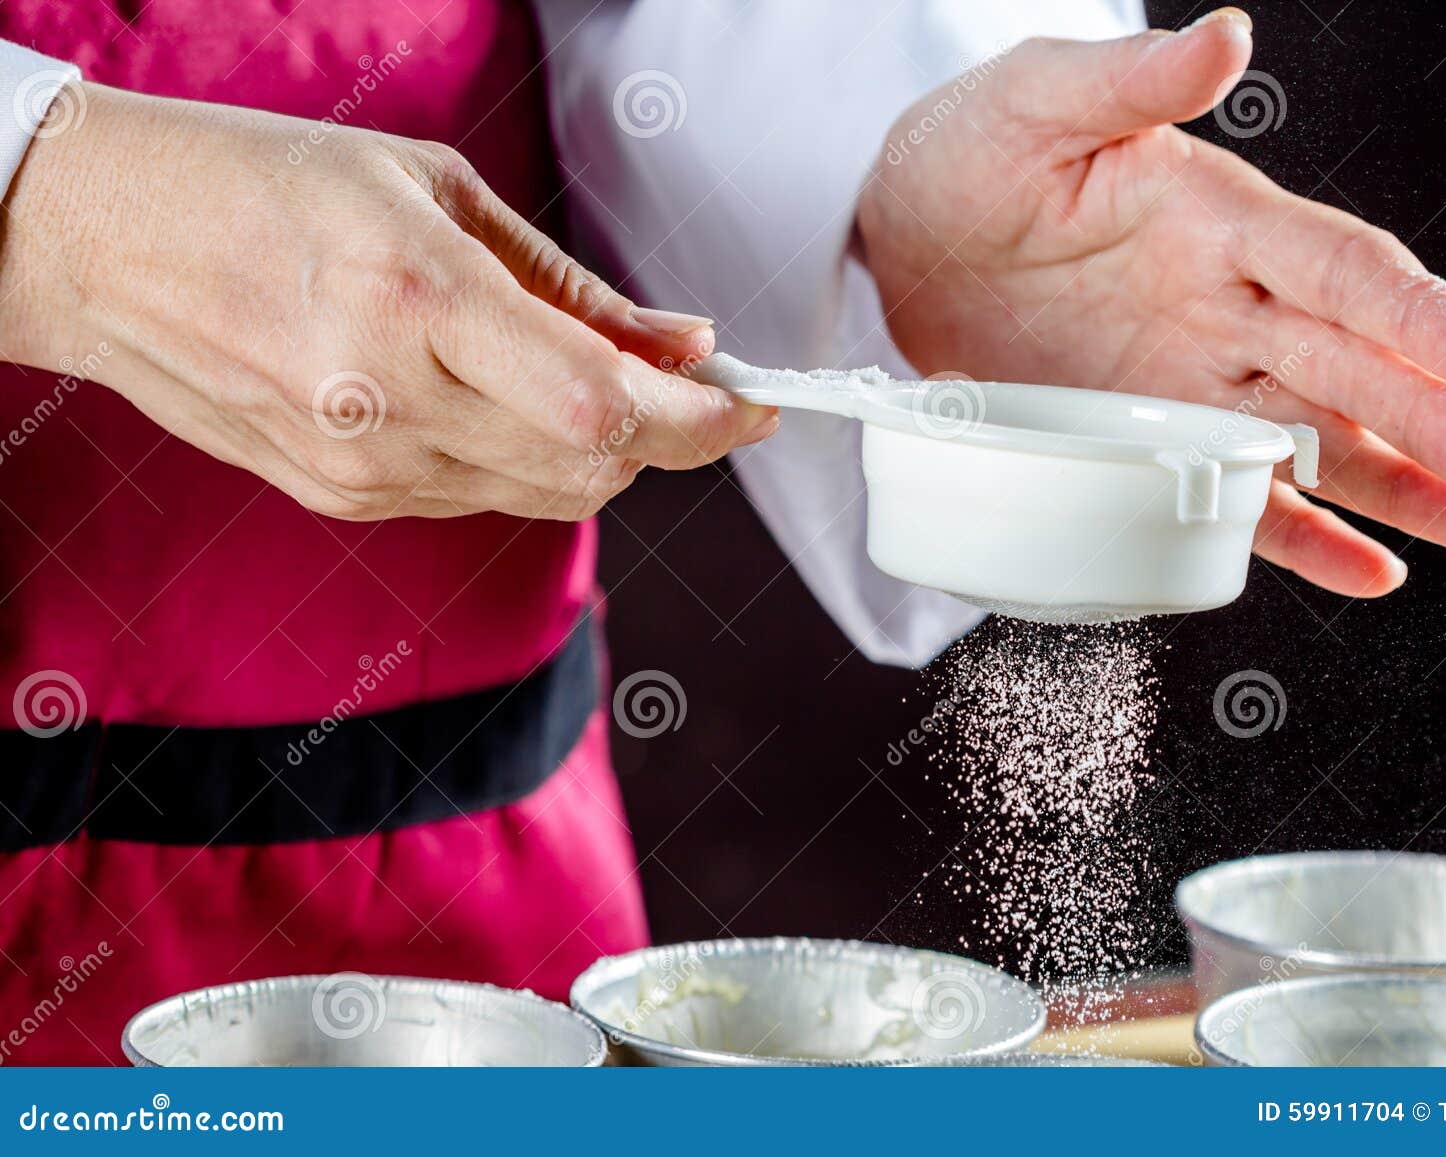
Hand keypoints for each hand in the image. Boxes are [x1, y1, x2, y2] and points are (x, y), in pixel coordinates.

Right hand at [0, 83, 774, 520]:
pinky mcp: (344, 498)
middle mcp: (392, 402)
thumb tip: (683, 343)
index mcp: (419, 299)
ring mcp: (364, 467)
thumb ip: (570, 287)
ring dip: (610, 453)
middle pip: (598, 467)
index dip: (704, 419)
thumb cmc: (266, 186)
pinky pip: (485, 498)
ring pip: (551, 495)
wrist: (106, 247)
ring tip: (607, 385)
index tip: (754, 402)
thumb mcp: (433, 190)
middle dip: (675, 437)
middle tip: (697, 388)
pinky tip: (517, 406)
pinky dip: (533, 462)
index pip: (609, 406)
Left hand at [859, 9, 1445, 597]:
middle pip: (1347, 366)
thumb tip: (1223, 39)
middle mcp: (1224, 303)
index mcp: (1217, 217)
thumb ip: (1131, 81)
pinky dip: (1296, 533)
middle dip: (1427, 419)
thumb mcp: (1038, 99)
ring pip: (1315, 438)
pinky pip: (1234, 493)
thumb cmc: (970, 151)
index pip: (1337, 267)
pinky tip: (1365, 569)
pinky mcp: (1147, 438)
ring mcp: (1190, 379)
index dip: (1416, 315)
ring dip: (1397, 485)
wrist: (895, 234)